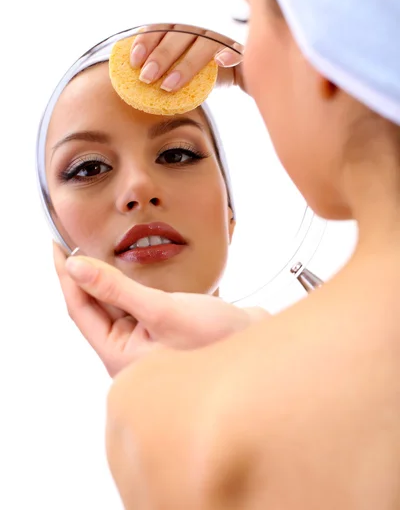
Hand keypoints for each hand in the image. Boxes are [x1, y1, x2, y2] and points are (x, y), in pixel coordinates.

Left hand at [54, 244, 266, 376]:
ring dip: (108, 277)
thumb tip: (76, 268)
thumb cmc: (216, 340)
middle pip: (96, 306)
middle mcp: (129, 351)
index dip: (66, 277)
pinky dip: (129, 283)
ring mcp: (146, 340)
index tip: (57, 247)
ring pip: (116, 302)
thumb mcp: (161, 311)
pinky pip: (135, 302)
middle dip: (85, 274)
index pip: (81, 309)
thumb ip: (116, 289)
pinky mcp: (162, 328)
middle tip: (73, 241)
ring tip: (96, 250)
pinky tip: (128, 267)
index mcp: (120, 357)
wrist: (259, 345)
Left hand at [130, 24, 245, 91]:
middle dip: (161, 56)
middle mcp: (207, 27)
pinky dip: (230, 53)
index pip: (164, 27)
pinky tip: (221, 61)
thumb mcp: (188, 70)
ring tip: (170, 85)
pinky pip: (240, 49)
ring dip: (186, 63)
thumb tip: (141, 78)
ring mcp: (228, 36)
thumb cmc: (213, 74)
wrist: (253, 77)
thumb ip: (169, 69)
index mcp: (188, 27)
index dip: (147, 40)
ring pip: (205, 43)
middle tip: (147, 77)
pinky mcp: (248, 50)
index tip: (135, 60)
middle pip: (182, 34)